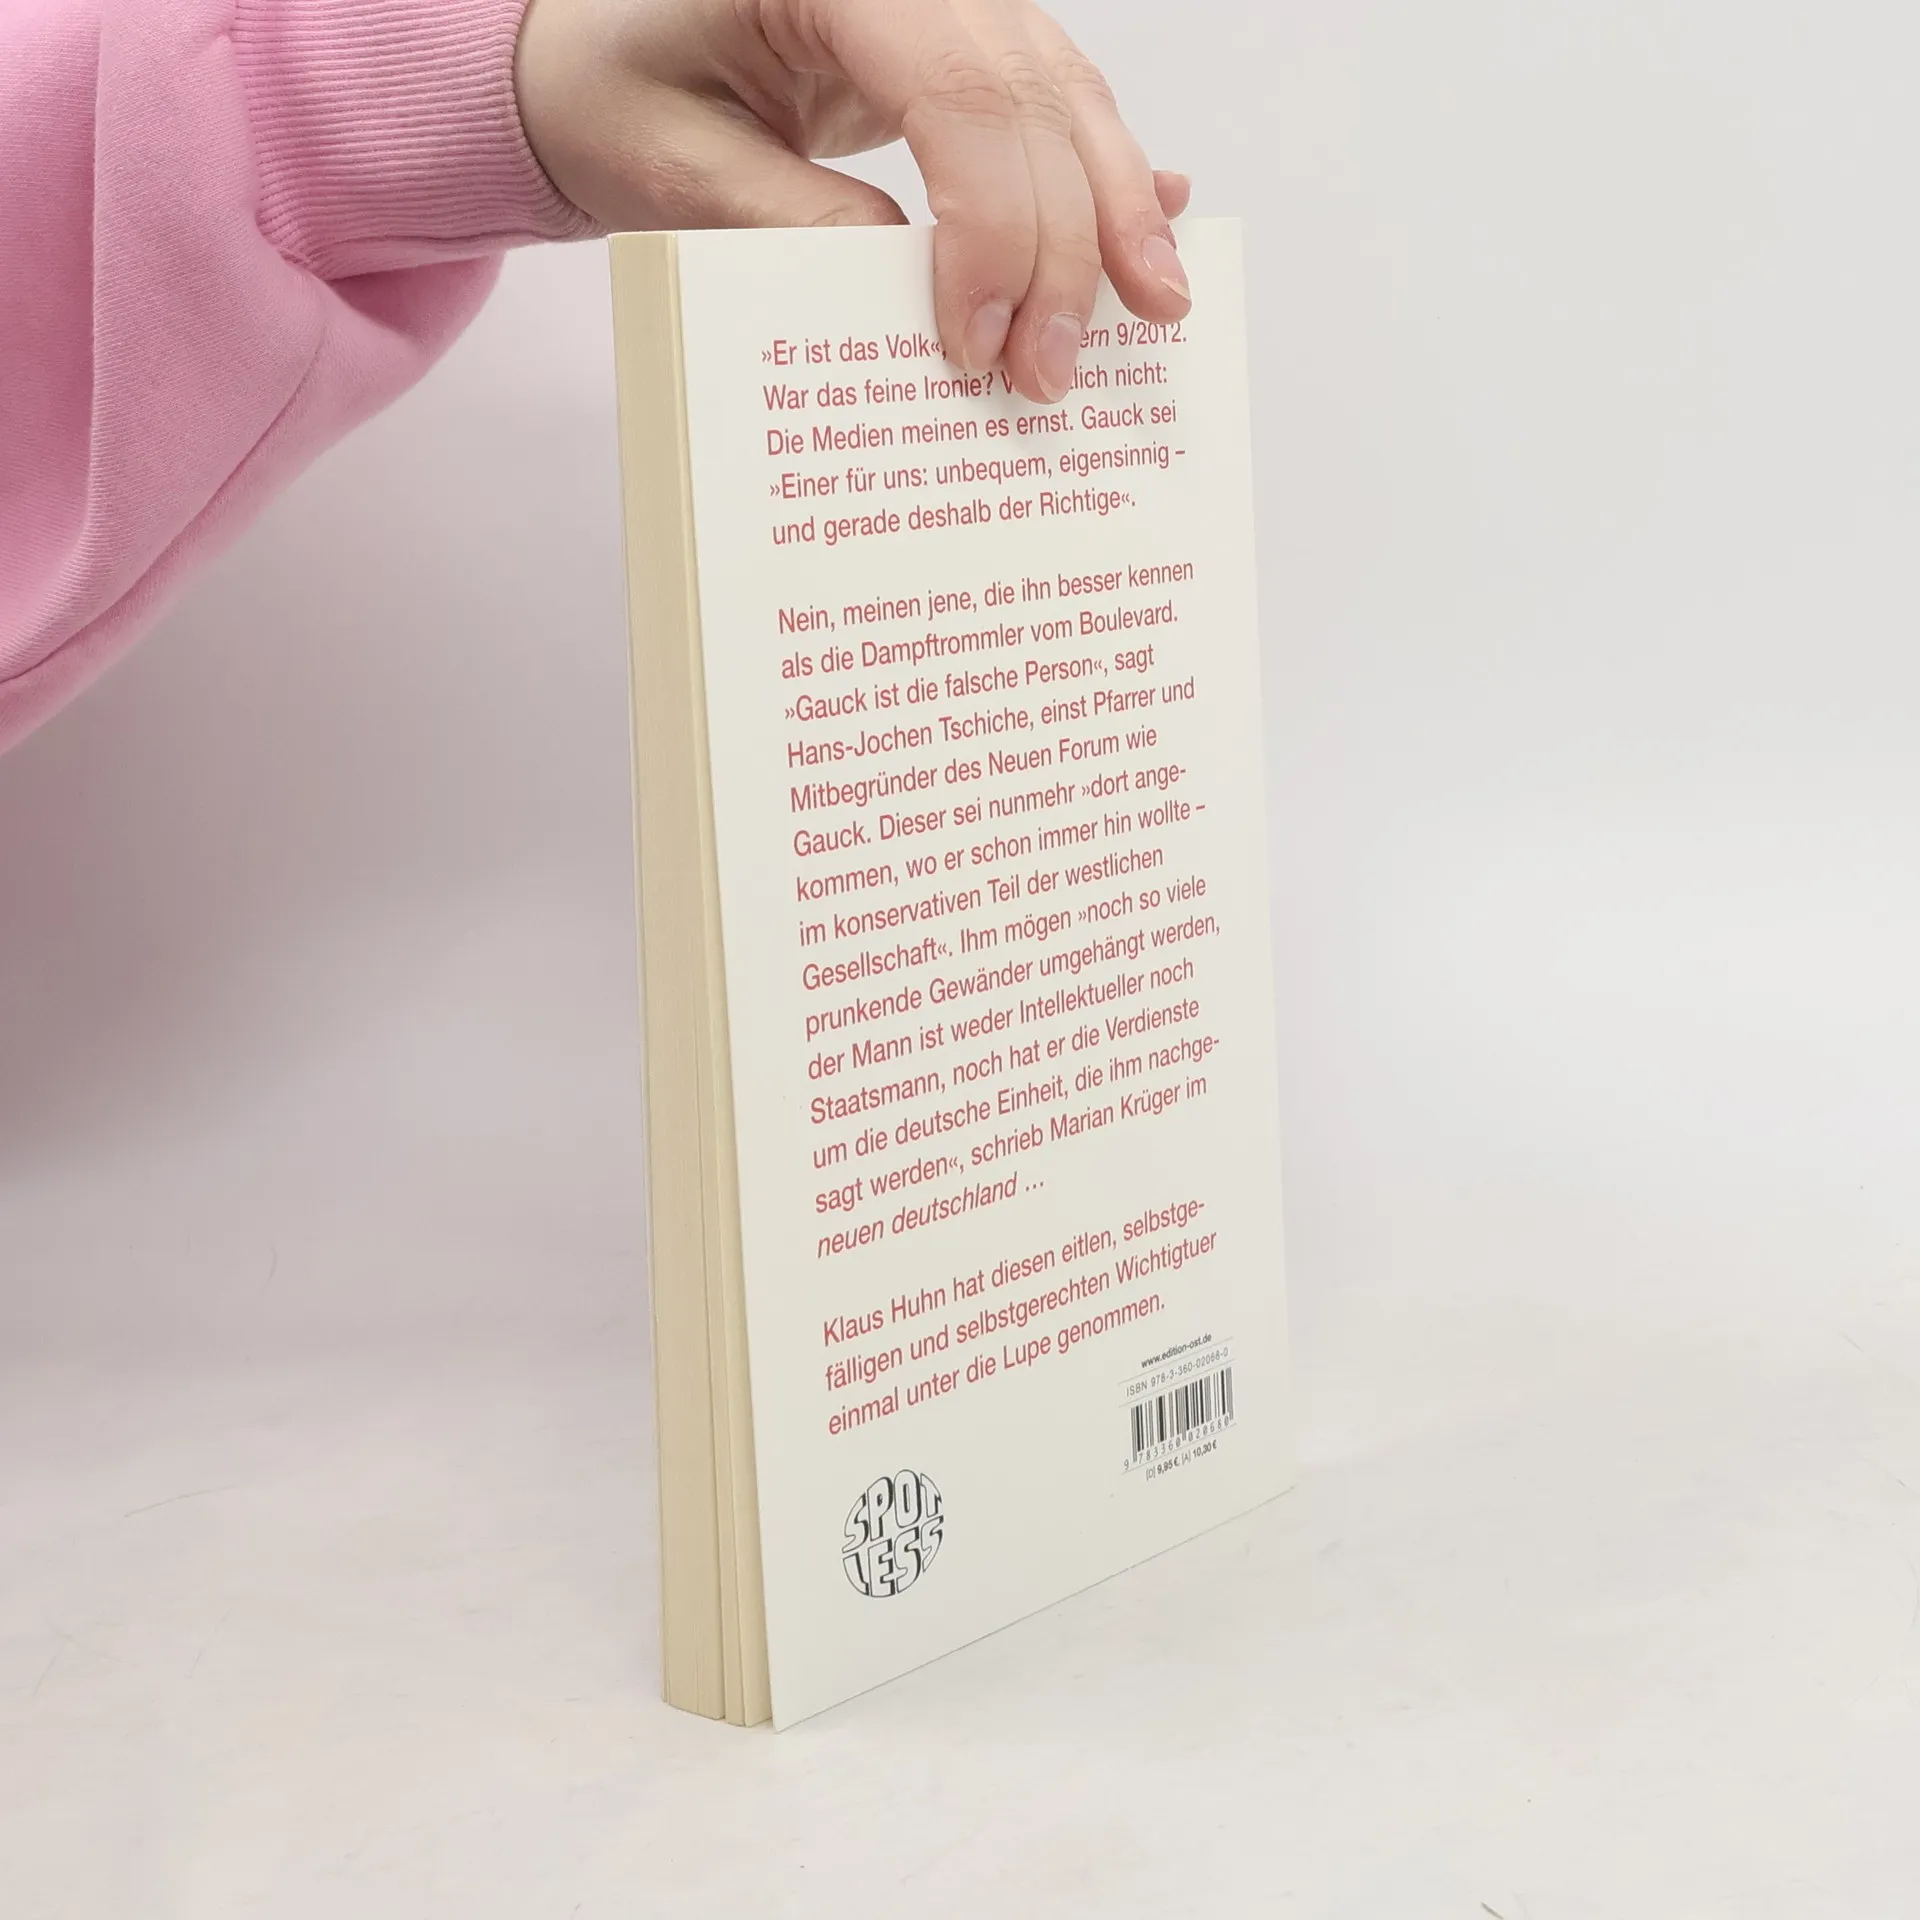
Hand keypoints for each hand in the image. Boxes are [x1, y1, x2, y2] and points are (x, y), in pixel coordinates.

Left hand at [514, 0, 1192, 402]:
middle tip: (1050, 379)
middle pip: (1032, 104)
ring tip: (1154, 315)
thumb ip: (795, 221)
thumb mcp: (677, 170)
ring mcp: (948, 1)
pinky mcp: (962, 41)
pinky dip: (1108, 173)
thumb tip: (916, 300)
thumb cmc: (617, 92)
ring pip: (1068, 98)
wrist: (601, 50)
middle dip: (1061, 252)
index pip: (957, 95)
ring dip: (1116, 215)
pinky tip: (1161, 221)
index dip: (989, 231)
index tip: (979, 351)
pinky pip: (1054, 101)